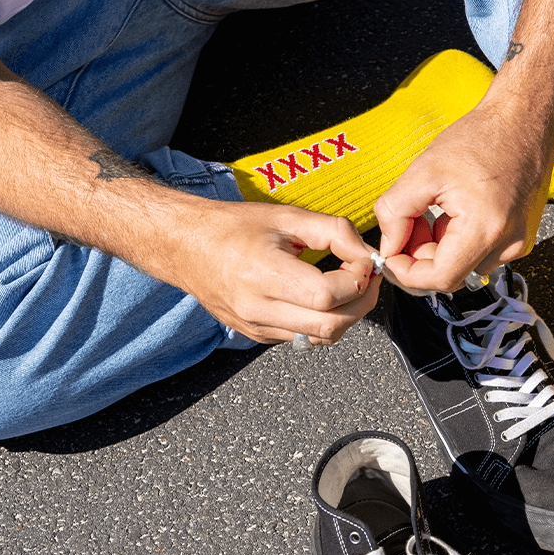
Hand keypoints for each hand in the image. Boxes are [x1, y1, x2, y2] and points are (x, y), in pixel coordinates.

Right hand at [172, 201, 380, 344]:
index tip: (362, 261)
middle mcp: (258, 308)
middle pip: (331, 325)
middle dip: (362, 303)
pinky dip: (325, 321)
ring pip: (323, 338)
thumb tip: (366, 254)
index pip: (327, 295)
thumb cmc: (232, 227)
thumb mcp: (287, 216)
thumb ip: (335, 231)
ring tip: (349, 286)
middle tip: (367, 278)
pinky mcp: (259, 336)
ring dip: (347, 315)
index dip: (357, 280)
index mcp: (263, 274)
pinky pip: (306, 338)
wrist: (185, 246)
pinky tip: (324, 297)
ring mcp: (258, 327)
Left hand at [374, 100, 553, 292]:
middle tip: (412, 222)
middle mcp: (507, 244)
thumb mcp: (424, 170)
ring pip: (464, 266)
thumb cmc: (481, 138)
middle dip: (422, 255)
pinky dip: (459, 241)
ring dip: (440, 248)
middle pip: (451, 275)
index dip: (408, 273)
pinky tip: (456, 211)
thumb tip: (388, 244)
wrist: (523, 121)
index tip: (392, 255)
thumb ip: (395, 212)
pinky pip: (480, 254)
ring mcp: (517, 243)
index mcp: (484, 231)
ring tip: (437, 211)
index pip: (440, 279)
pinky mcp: (520, 237)